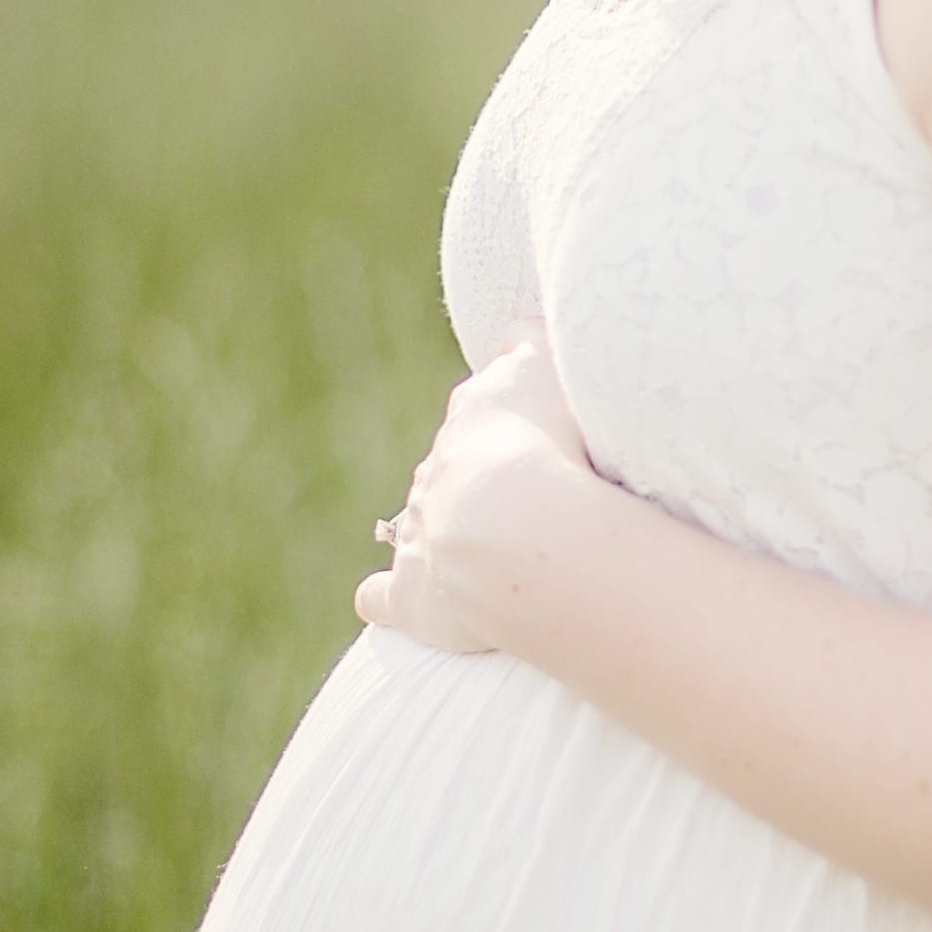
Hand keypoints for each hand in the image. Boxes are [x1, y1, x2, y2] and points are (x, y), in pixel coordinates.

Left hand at [352, 314, 590, 651]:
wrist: (520, 528)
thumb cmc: (550, 442)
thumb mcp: (547, 366)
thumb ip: (530, 342)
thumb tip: (516, 332)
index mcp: (474, 417)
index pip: (483, 407)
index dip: (509, 420)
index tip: (532, 433)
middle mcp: (438, 471)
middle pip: (452, 466)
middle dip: (477, 479)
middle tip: (526, 501)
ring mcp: (421, 532)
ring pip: (422, 522)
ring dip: (444, 532)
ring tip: (483, 553)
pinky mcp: (414, 595)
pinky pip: (383, 594)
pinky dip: (381, 596)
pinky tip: (380, 599)